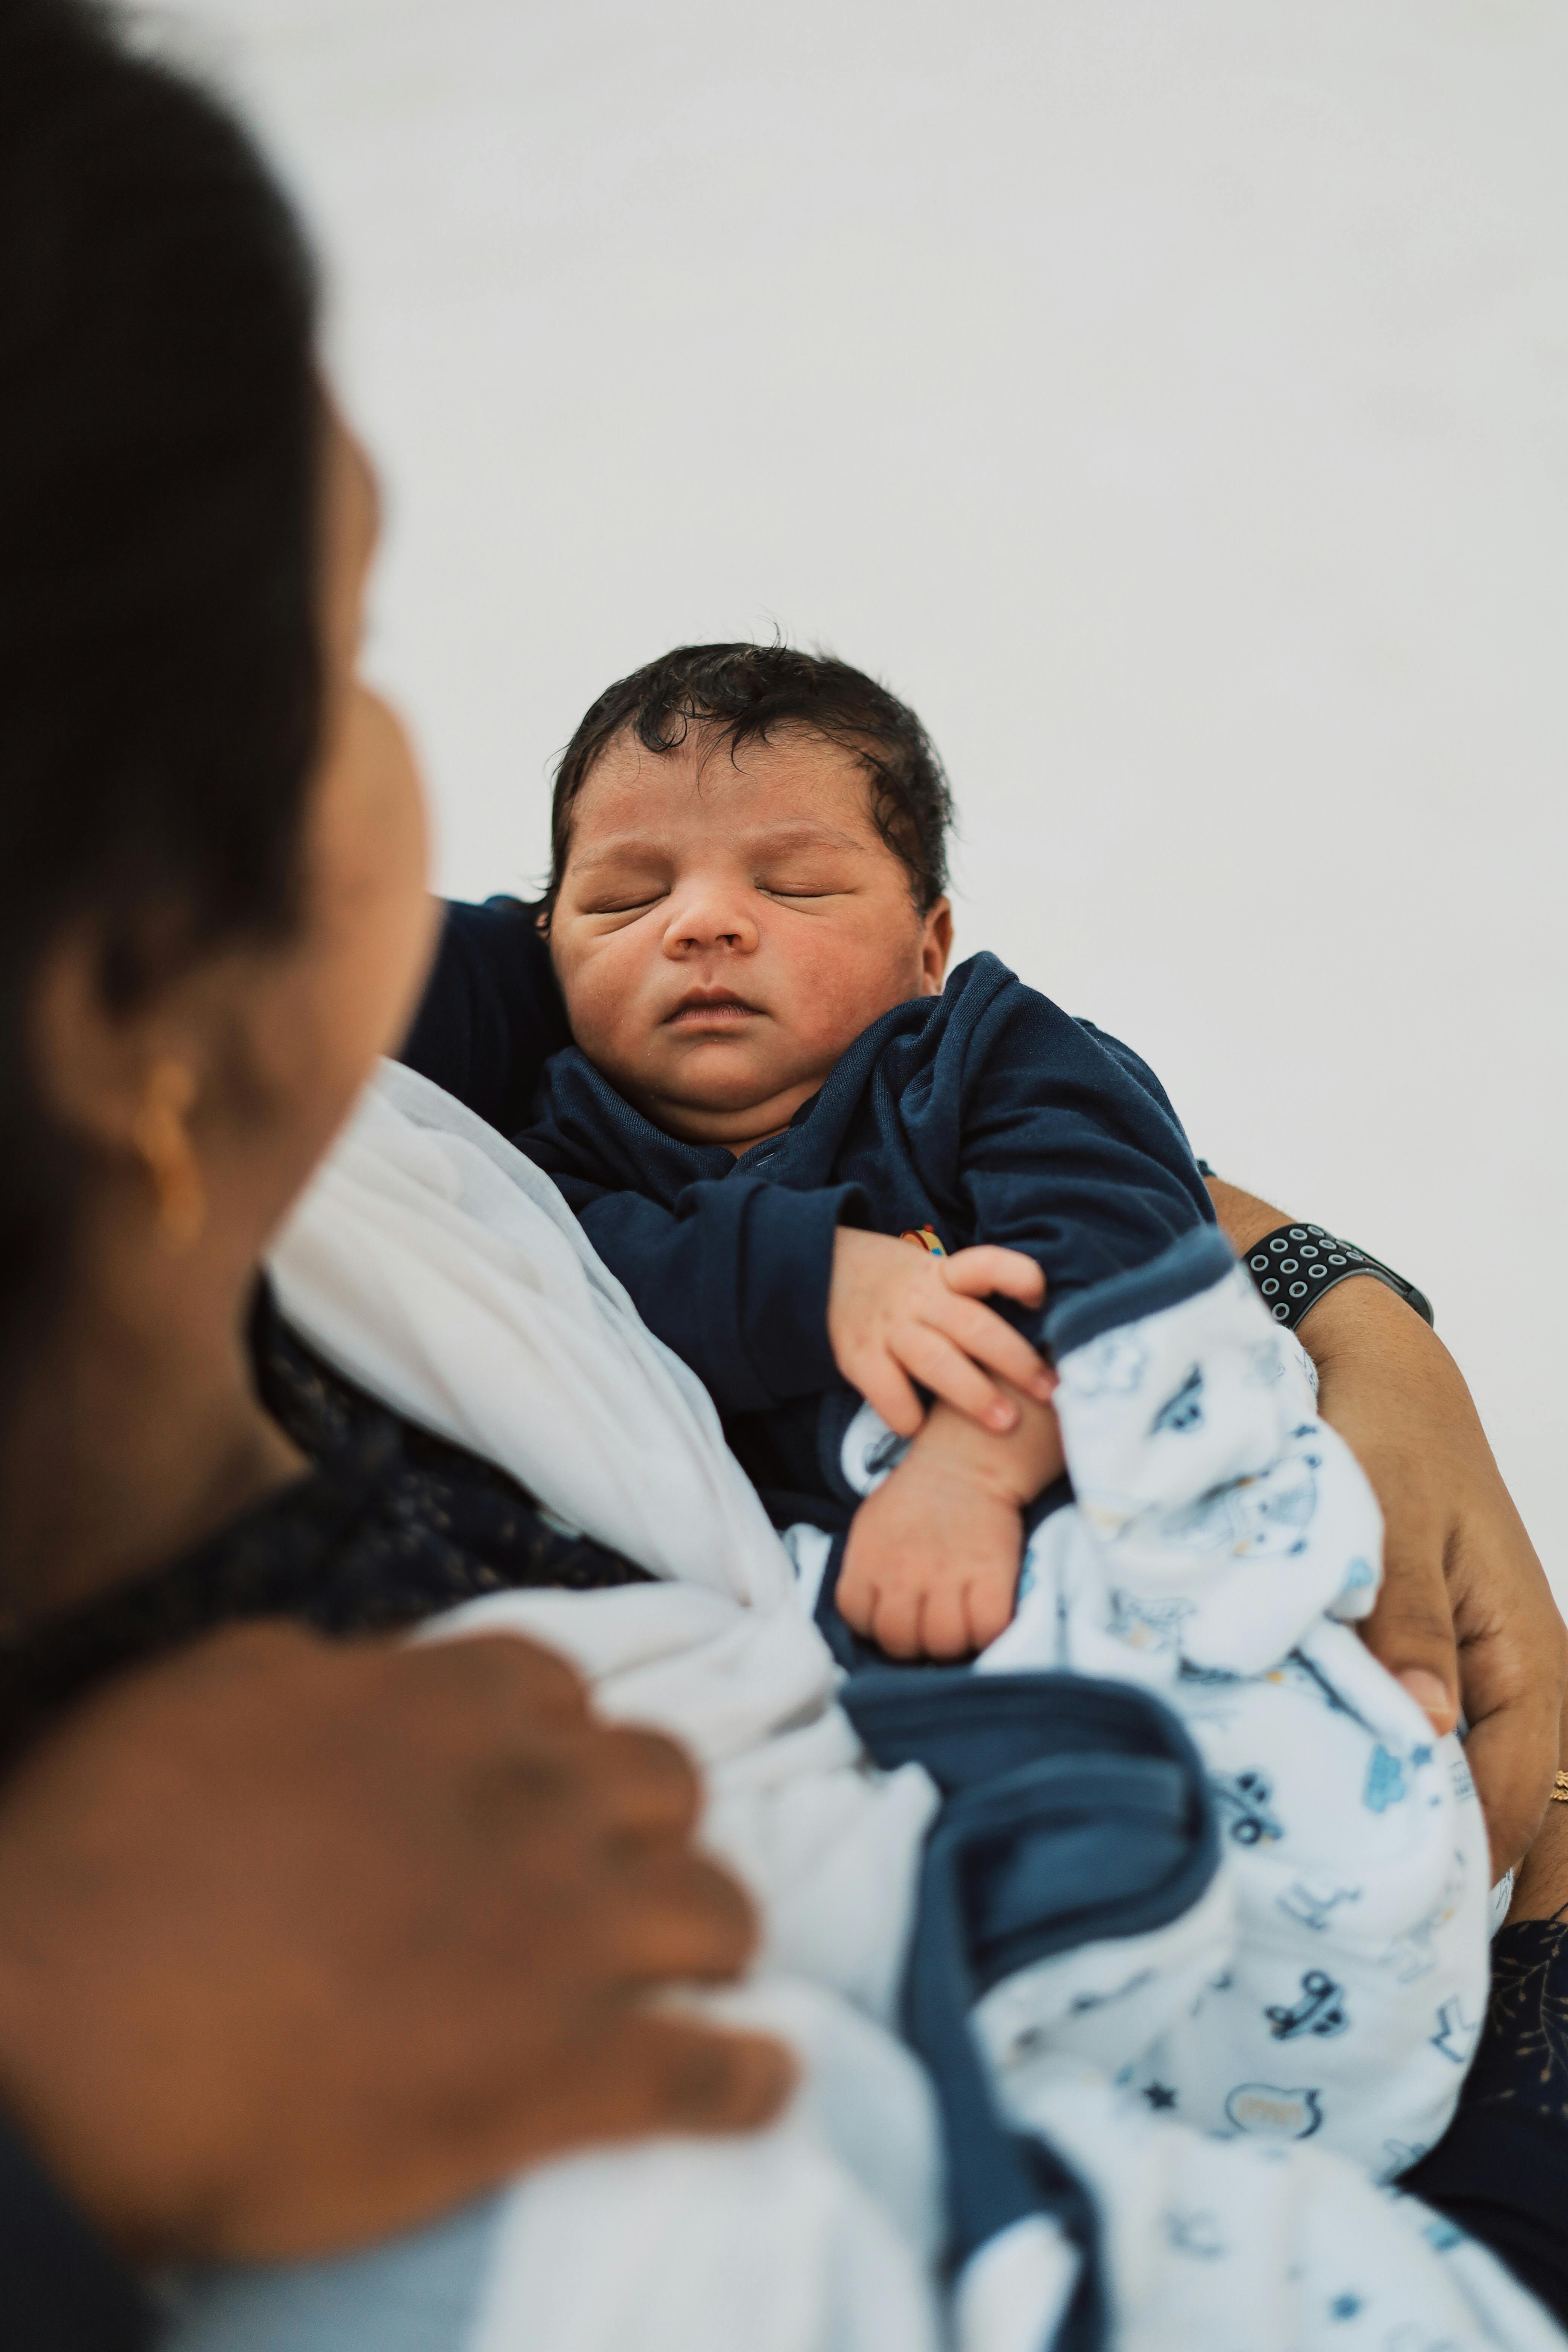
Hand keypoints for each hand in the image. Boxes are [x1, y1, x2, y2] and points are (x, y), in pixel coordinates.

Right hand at [0, 1623, 790, 2262]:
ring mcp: (562, 1938)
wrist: (71, 2038)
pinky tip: (763, 2080)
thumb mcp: (201, 1699)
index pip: (560, 1685)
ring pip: (719, 1907)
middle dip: (652, 1818)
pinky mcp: (564, 2077)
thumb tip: (361, 1677)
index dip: (555, 1733)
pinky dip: (750, 2079)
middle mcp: (529, 1803)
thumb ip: (312, 1678)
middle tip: (616, 1866)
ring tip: (699, 1968)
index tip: (539, 1777)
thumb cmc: (102, 1863)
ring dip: (715, 1932)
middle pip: (665, 1778)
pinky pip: (711, 2073)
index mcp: (442, 1708)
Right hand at [828, 1228, 1054, 1437]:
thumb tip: (1041, 1334)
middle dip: (1015, 1361)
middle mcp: (917, 1298)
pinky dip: (907, 1414)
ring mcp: (886, 1327)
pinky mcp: (856, 1356)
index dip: (1018, 1276)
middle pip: (974, 1325)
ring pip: (937, 1361)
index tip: (1041, 1298)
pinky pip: (887, 1390)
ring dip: (974, 1394)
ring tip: (1006, 1423)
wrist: (817, 1270)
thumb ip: (973, 1297)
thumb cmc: (898, 1285)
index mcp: (943, 1274)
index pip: (986, 1265)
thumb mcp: (933, 1274)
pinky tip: (923, 1430)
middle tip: (1049, 1391)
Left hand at [838, 1389, 1062, 1656]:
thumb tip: (872, 1620)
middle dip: (915, 1645)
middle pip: (900, 1641)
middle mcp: (902, 1571)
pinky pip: (987, 1629)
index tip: (897, 1619)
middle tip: (931, 1629)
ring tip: (960, 1626)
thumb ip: (866, 1570)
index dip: (876, 1627)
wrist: (967, 1459)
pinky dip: (989, 1634)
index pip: (858, 1620)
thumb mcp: (872, 1526)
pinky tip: (986, 1618)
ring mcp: (946, 1575)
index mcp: (868, 1558)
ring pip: (943, 1643)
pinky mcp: (990, 1574)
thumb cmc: (917, 1496)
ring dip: (952, 1645)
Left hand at [1206, 1174, 1567, 1879]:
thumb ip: (1403, 1618)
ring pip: (1505, 1808)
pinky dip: (1434, 1815)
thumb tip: (1426, 1725)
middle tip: (1405, 1973)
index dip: (1470, 1875)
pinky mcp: (1450, 1674)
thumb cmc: (1386, 1436)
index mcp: (1527, 1659)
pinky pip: (1462, 1768)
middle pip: (1537, 1830)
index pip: (1518, 1805)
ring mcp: (1493, 1686)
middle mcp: (1528, 1685)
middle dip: (1485, 1901)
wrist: (1377, 1374)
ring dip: (1457, 1868)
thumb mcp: (1386, 1516)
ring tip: (1392, 1948)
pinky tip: (1378, 1856)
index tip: (1404, 1935)